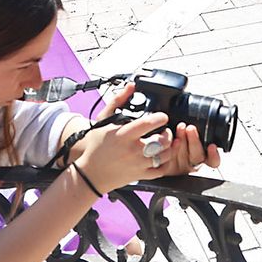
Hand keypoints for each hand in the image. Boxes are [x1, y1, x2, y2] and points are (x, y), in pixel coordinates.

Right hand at [75, 84, 219, 189]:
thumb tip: (131, 86)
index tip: (162, 116)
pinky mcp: (141, 175)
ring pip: (165, 155)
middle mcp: (133, 150)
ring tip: (166, 140)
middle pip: (162, 140)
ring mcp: (138, 164)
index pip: (148, 124)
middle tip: (164, 129)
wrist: (91, 173)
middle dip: (167, 132)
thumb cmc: (97, 146)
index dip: (160, 117)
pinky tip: (163, 155)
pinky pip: (161, 170)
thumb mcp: (103, 119)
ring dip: (170, 146)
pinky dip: (166, 162)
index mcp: (124, 135)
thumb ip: (118, 100)